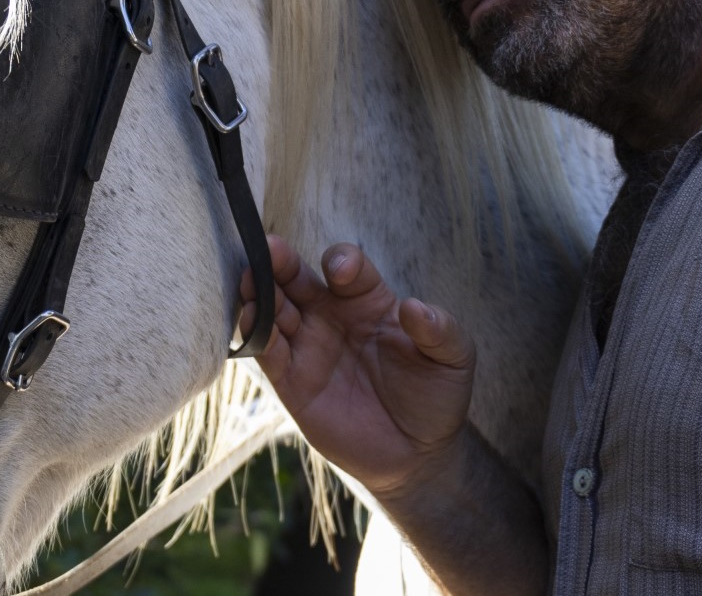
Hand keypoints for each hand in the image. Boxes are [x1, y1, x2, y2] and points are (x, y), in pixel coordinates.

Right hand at [240, 235, 475, 499]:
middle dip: (281, 261)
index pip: (348, 267)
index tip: (340, 270)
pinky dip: (253, 334)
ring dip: (259, 291)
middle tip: (269, 247)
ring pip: (274, 308)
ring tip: (250, 280)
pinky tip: (248, 319)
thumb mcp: (453, 359)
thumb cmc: (436, 396)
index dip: (342, 262)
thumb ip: (440, 331)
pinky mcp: (292, 381)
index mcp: (368, 300)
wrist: (416, 455)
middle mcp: (332, 315)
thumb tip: (416, 307)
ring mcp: (309, 346)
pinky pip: (266, 352)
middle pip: (298, 278)